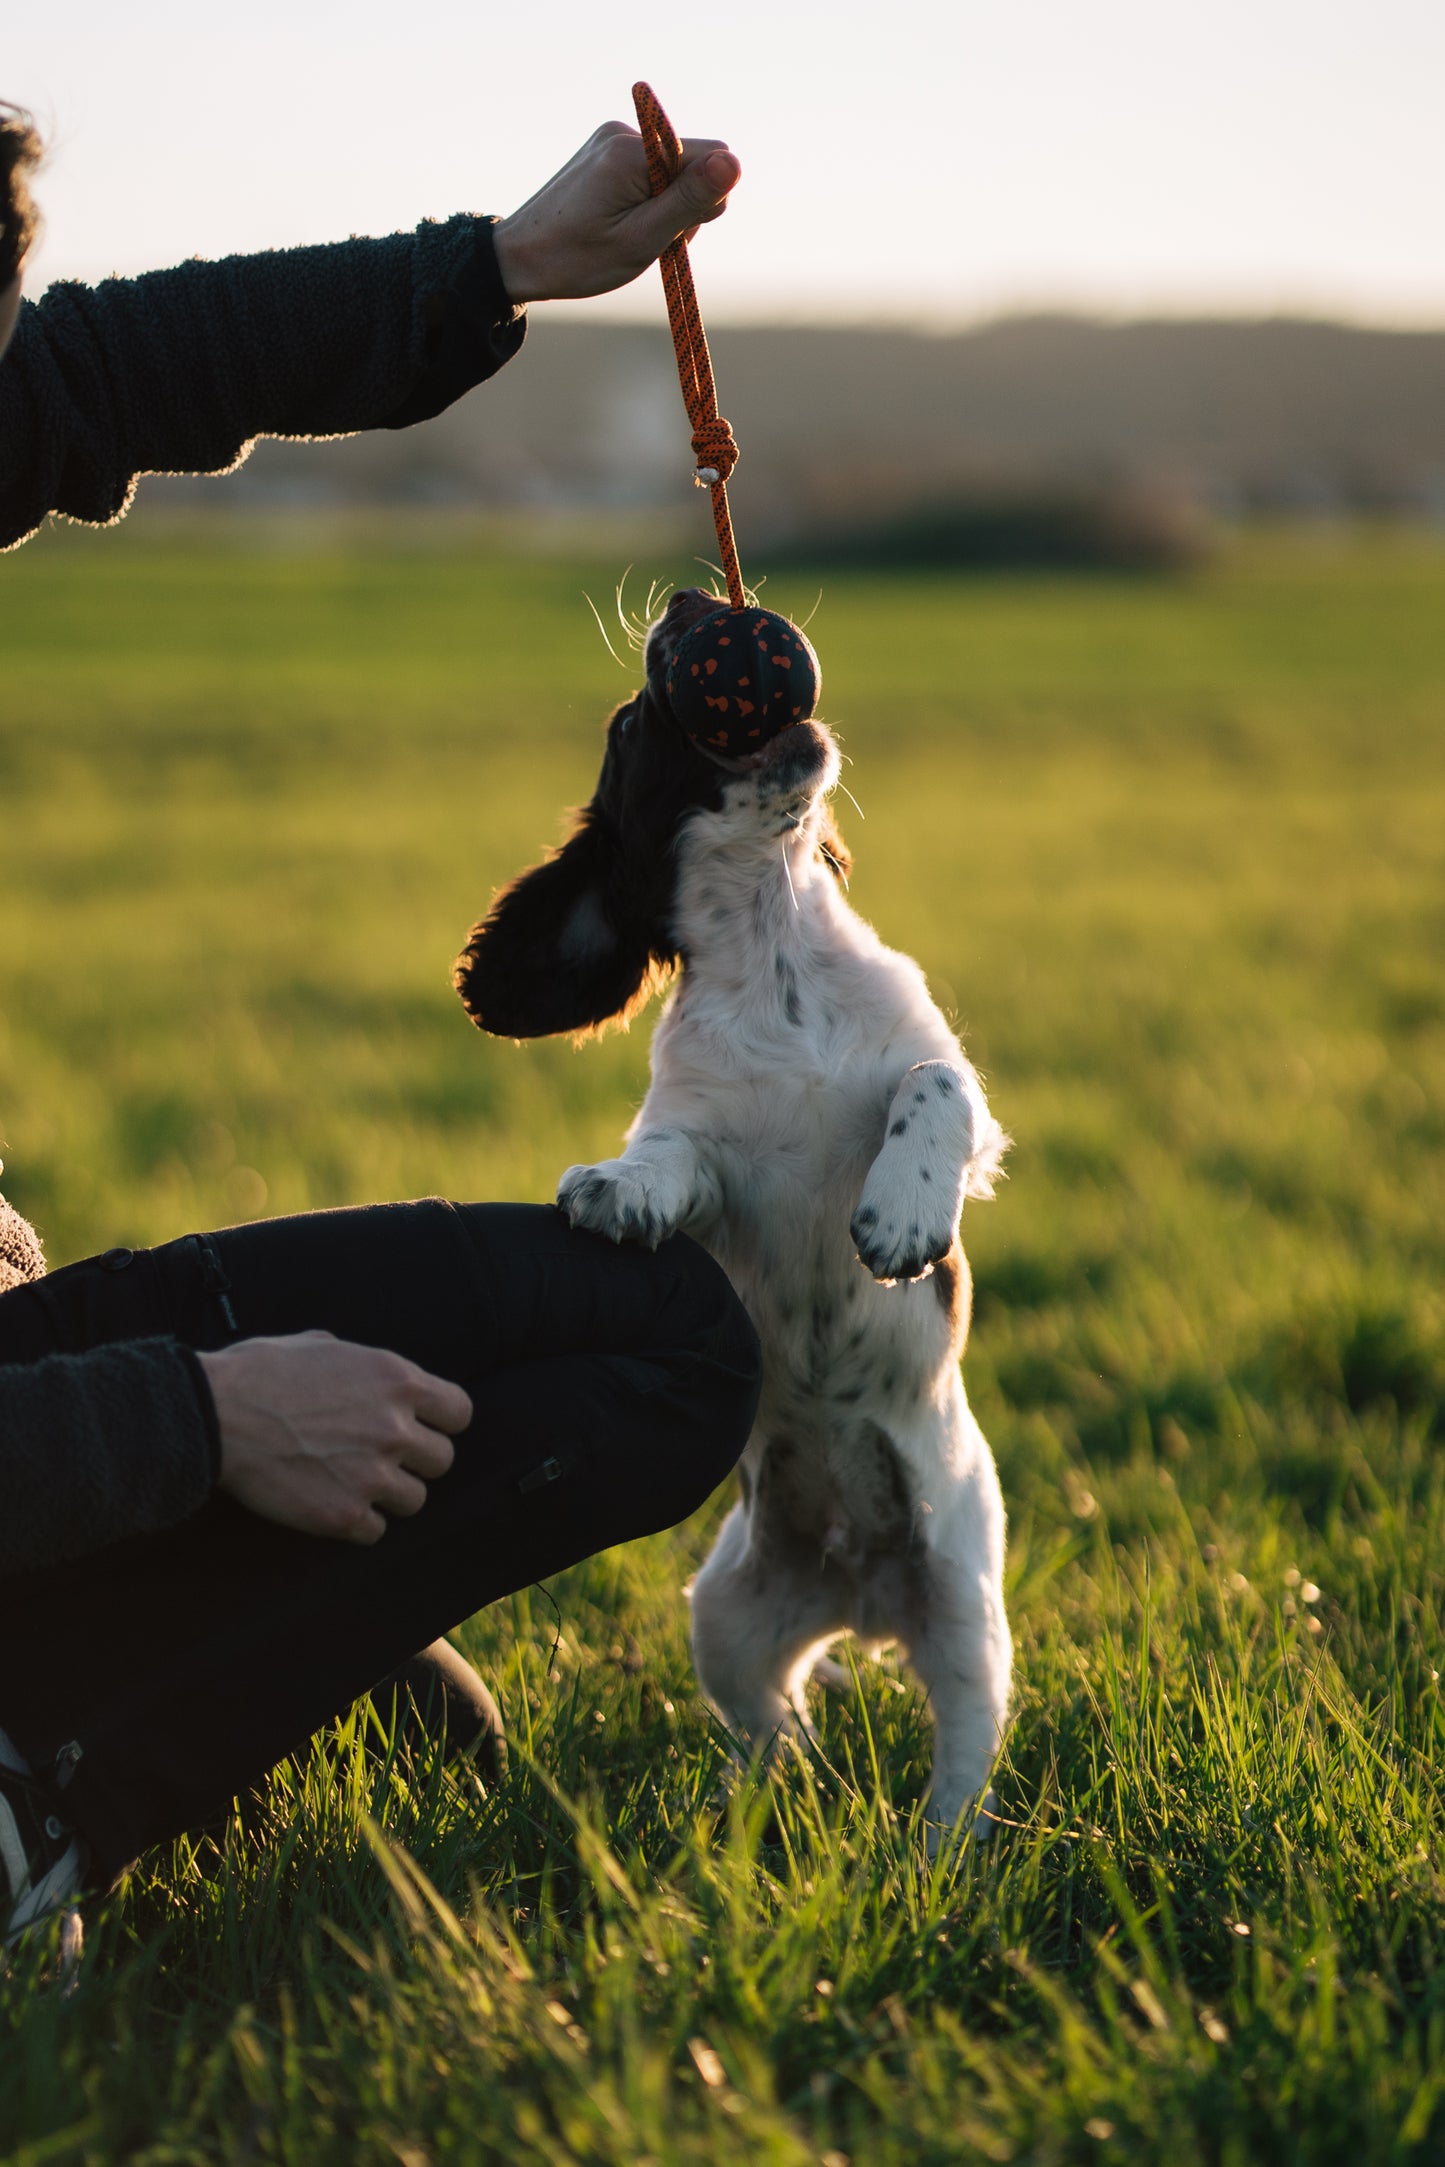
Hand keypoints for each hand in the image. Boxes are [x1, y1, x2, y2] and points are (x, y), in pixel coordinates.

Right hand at [203, 1330, 472, 1544]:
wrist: (216, 1414)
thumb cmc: (259, 1373)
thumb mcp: (319, 1345)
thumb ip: (356, 1361)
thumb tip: (359, 1366)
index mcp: (396, 1380)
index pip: (459, 1412)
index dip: (441, 1422)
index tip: (422, 1427)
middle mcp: (395, 1429)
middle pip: (442, 1460)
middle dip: (415, 1461)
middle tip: (380, 1458)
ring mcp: (373, 1476)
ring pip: (415, 1499)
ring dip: (389, 1494)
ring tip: (354, 1483)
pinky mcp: (344, 1516)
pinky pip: (376, 1531)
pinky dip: (357, 1523)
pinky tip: (332, 1503)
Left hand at [492, 122, 739, 303]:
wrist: (520, 259)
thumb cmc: (578, 259)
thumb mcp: (642, 239)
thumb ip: (690, 201)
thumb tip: (735, 164)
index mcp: (632, 151)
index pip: (711, 158)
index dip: (704, 201)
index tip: (670, 231)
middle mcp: (622, 132)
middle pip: (693, 163)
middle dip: (684, 206)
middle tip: (647, 239)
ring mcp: (612, 138)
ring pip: (674, 171)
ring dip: (665, 208)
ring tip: (628, 234)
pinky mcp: (606, 149)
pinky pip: (652, 171)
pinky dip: (648, 201)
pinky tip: (621, 222)